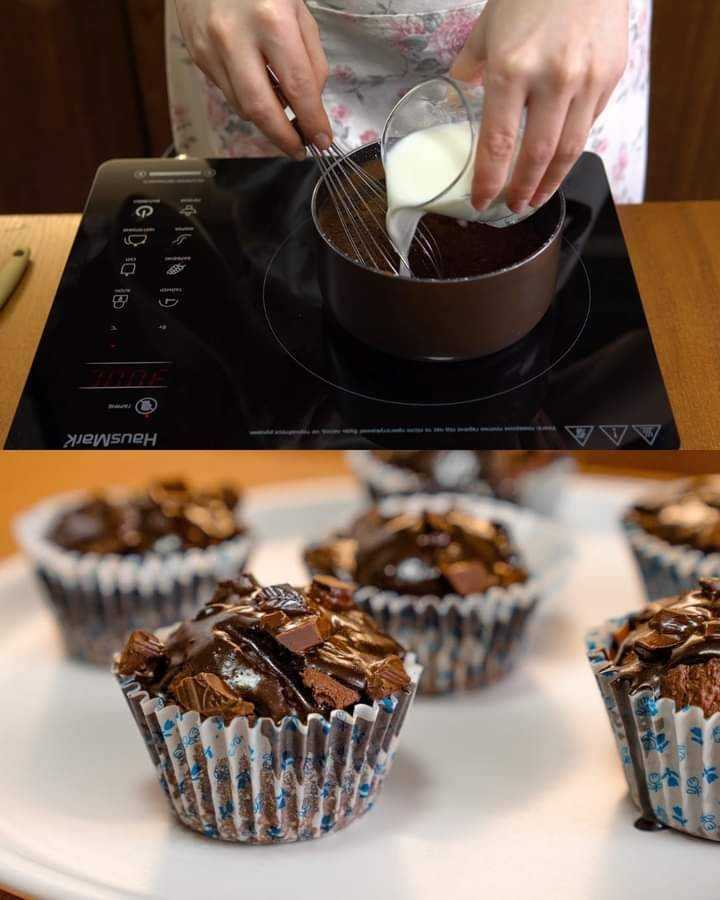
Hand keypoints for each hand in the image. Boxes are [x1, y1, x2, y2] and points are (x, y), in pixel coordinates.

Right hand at [175, 0, 331, 158]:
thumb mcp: (298, 6)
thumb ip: (310, 56)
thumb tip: (310, 101)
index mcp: (271, 20)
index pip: (297, 88)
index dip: (312, 121)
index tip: (322, 139)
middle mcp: (235, 38)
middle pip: (261, 110)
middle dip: (283, 138)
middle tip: (299, 148)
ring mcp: (210, 48)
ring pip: (241, 106)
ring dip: (266, 118)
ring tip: (282, 113)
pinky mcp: (196, 54)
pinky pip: (226, 91)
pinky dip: (247, 98)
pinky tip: (259, 86)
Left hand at [450, 0, 627, 211]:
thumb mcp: (490, 24)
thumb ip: (473, 62)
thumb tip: (460, 86)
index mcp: (513, 69)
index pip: (499, 144)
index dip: (490, 181)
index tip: (483, 201)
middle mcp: (552, 79)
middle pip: (537, 155)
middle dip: (522, 190)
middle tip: (512, 208)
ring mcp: (587, 79)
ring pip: (569, 148)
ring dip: (550, 181)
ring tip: (535, 197)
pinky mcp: (611, 76)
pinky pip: (590, 123)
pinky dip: (572, 146)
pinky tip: (558, 160)